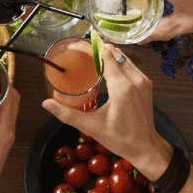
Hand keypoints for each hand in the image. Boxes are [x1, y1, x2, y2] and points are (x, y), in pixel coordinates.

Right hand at [41, 48, 170, 176]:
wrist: (145, 147)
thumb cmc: (120, 138)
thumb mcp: (91, 126)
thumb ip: (67, 114)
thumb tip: (46, 104)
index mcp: (122, 87)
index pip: (105, 56)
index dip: (89, 47)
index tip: (75, 46)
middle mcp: (135, 79)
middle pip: (114, 53)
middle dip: (97, 48)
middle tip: (79, 51)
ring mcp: (143, 80)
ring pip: (124, 57)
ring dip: (108, 54)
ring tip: (90, 56)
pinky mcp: (146, 84)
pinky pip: (130, 65)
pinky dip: (117, 62)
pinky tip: (106, 67)